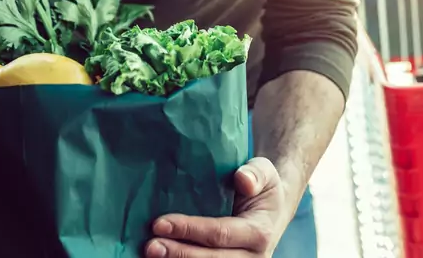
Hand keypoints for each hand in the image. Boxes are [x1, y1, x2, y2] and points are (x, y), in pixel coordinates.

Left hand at [145, 157, 290, 257]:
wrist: (272, 211)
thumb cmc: (262, 189)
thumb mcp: (265, 172)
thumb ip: (256, 173)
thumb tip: (242, 179)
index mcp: (260, 233)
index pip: (219, 234)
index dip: (189, 230)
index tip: (159, 223)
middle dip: (178, 254)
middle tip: (150, 246)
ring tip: (151, 254)